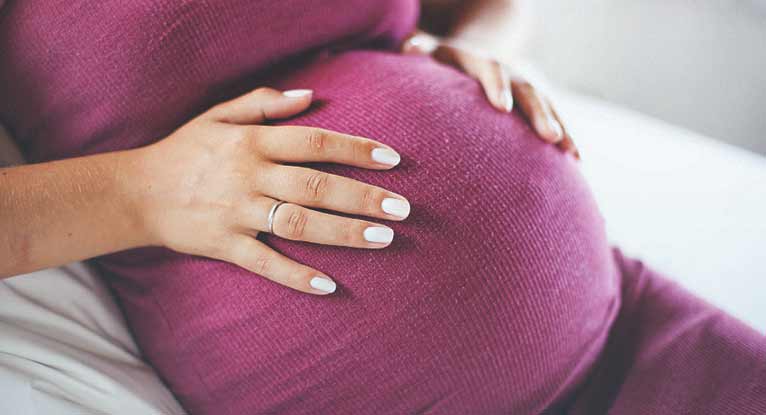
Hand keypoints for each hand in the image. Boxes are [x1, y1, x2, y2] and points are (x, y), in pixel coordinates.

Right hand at [133, 88, 408, 294]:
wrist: (134, 192)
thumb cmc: (184, 150)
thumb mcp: (218, 115)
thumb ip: (264, 102)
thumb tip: (309, 96)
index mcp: (253, 143)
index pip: (315, 142)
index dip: (355, 149)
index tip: (392, 160)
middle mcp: (250, 176)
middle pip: (317, 186)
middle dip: (364, 197)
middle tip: (404, 209)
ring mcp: (238, 213)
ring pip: (299, 224)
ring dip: (344, 233)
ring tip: (384, 239)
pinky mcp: (224, 245)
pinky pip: (264, 264)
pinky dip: (296, 276)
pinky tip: (328, 286)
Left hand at [402, 32, 578, 158]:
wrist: (477, 50)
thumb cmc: (445, 62)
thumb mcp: (433, 51)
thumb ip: (421, 48)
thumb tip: (409, 48)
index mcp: (481, 62)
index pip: (490, 69)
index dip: (496, 85)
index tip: (502, 107)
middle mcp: (510, 73)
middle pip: (527, 91)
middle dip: (540, 114)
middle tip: (550, 137)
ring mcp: (525, 88)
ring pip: (548, 107)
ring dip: (561, 129)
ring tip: (571, 154)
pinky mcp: (536, 104)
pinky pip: (555, 120)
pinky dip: (567, 139)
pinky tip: (578, 163)